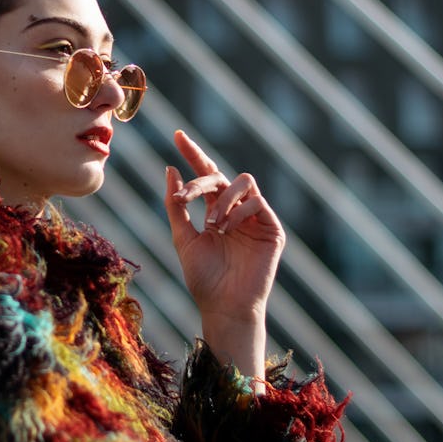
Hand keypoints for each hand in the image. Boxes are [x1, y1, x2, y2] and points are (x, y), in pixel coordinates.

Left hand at [164, 130, 285, 382]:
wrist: (224, 307)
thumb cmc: (203, 278)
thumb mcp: (183, 238)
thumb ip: (176, 205)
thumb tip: (170, 169)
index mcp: (214, 211)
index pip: (205, 175)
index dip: (193, 154)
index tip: (177, 135)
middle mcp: (235, 210)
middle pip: (221, 175)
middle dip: (201, 179)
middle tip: (185, 197)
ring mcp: (255, 218)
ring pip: (244, 181)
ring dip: (222, 197)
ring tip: (211, 223)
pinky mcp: (272, 229)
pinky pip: (257, 202)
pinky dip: (238, 210)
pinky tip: (227, 229)